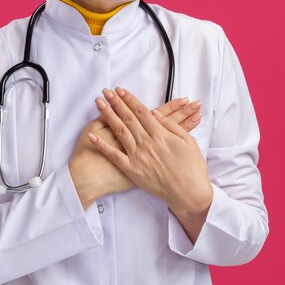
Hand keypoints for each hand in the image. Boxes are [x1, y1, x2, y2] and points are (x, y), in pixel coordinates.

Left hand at [69, 97, 202, 209]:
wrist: (189, 194)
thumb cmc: (193, 169)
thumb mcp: (189, 142)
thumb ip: (171, 126)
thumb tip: (156, 113)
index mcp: (161, 135)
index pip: (141, 111)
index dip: (129, 99)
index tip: (121, 90)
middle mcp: (147, 143)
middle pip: (128, 118)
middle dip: (116, 103)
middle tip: (106, 91)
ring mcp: (138, 157)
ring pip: (119, 131)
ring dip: (108, 116)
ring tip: (99, 104)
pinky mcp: (132, 171)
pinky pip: (114, 156)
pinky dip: (102, 146)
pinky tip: (92, 136)